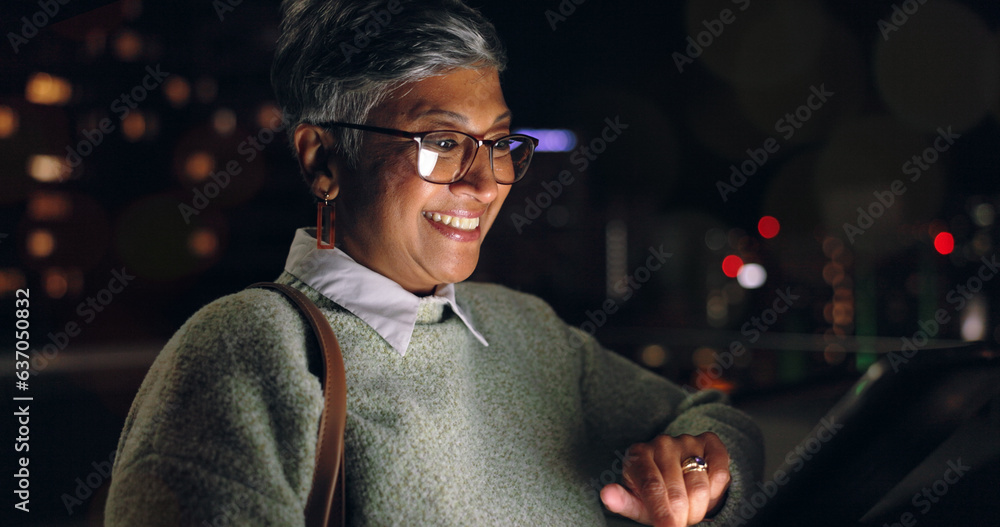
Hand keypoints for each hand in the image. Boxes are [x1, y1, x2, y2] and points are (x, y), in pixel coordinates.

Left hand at [600, 433, 730, 526]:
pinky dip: (716, 492)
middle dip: (682, 516)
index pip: (651, 487)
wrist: (679, 475)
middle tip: (679, 521)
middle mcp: (661, 443)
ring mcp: (686, 440)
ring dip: (698, 507)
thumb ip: (622, 501)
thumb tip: (606, 495)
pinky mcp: (709, 442)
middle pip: (677, 491)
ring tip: (690, 508)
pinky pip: (719, 474)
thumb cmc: (653, 493)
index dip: (661, 512)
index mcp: (638, 456)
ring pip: (699, 485)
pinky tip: (705, 493)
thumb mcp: (637, 501)